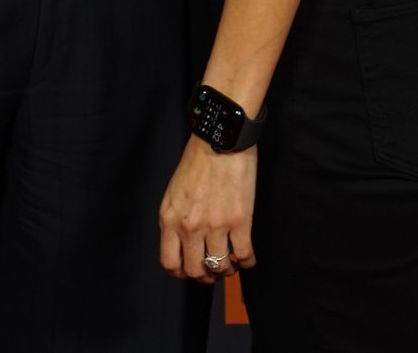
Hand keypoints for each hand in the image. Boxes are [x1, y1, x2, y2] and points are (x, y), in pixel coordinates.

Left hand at [159, 137, 257, 282]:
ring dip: (226, 271)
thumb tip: (183, 241)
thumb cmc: (197, 161)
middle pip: (195, 270)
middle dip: (205, 277)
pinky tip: (248, 259)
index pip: (170, 262)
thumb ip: (176, 218)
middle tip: (213, 272)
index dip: (181, 274)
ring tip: (231, 265)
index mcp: (170, 219)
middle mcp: (190, 227)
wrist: (221, 140)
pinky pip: (243, 255)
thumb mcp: (174, 192)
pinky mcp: (240, 221)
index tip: (190, 272)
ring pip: (220, 266)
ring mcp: (215, 226)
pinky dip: (247, 262)